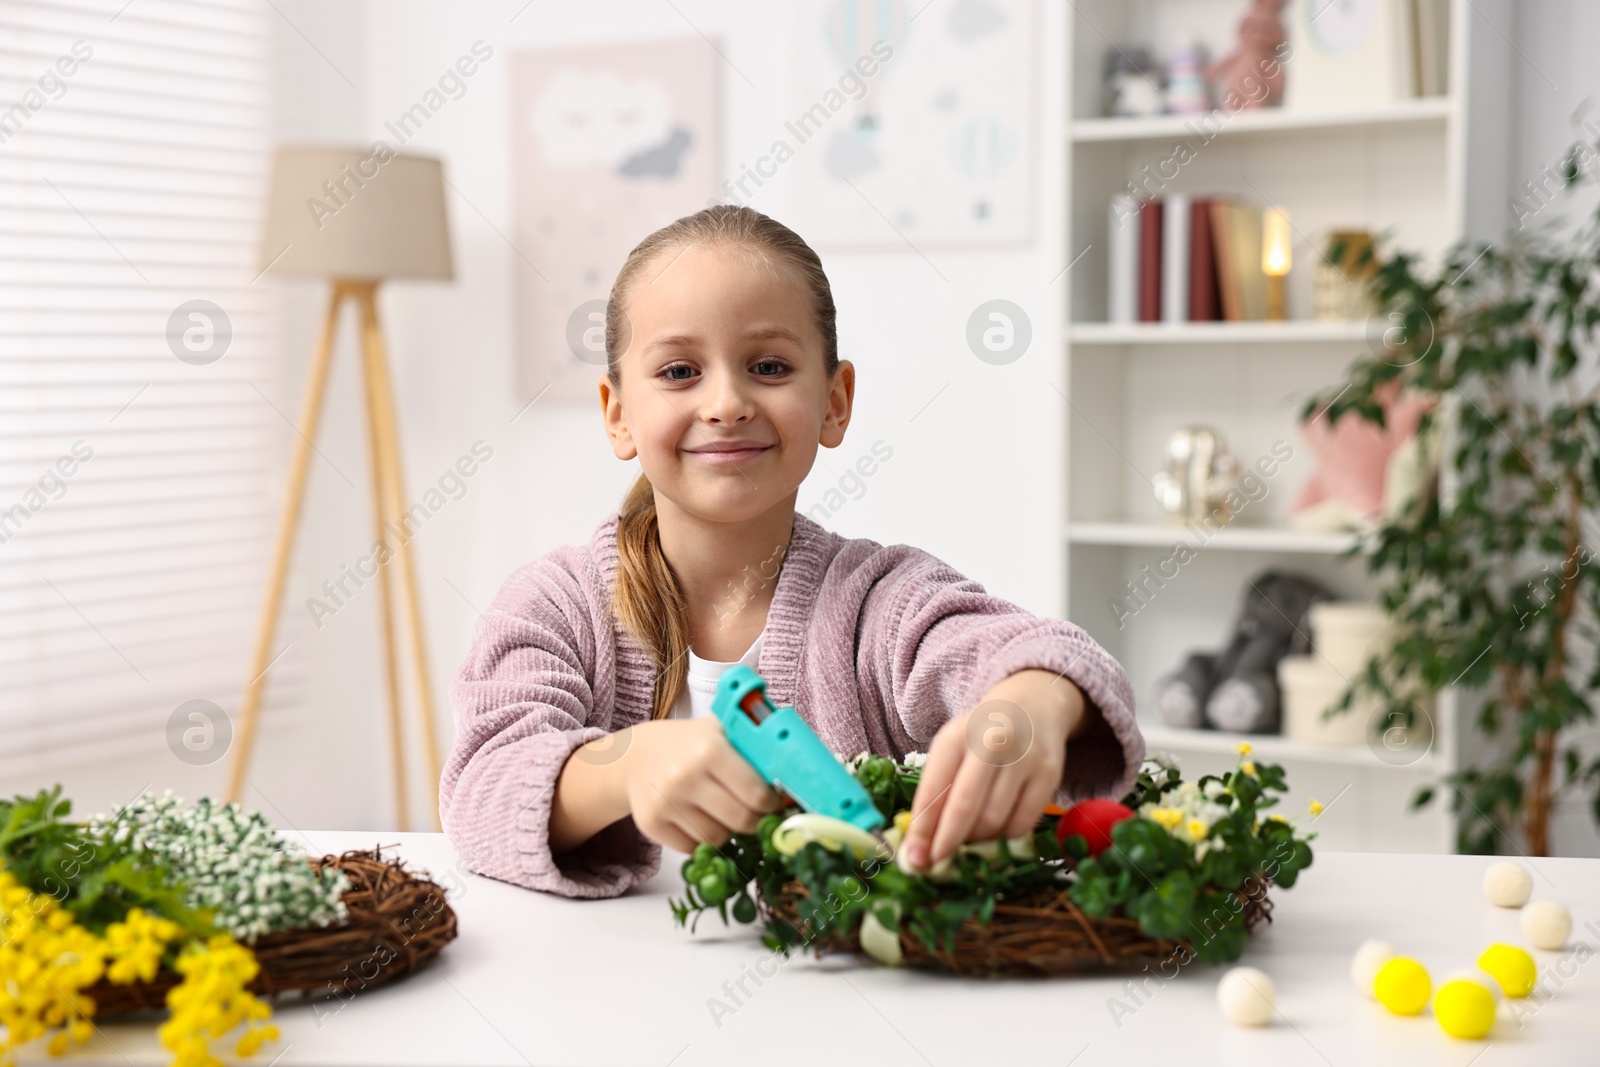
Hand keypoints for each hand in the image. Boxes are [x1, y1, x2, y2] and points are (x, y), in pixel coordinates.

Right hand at [621, 717, 786, 853]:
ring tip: (724, 813)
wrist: (636, 756)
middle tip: (757, 816)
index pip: (756, 794)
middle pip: (740, 821)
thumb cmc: (691, 744)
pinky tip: (701, 820)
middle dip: (755, 822)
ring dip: (729, 832)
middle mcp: (686, 776)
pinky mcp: (651, 824)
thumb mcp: (722, 731)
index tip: (775, 804)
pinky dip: (703, 840)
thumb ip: (756, 748)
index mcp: (710, 749)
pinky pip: (692, 848)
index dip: (772, 804)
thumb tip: (800, 773)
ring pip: (717, 839)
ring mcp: (666, 802)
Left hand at [899, 669, 1089, 871]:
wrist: (1032, 707)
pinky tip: (997, 830)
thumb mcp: (952, 750)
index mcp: (956, 737)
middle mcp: (990, 743)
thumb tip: (920, 845)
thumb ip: (936, 790)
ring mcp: (1023, 758)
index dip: (923, 830)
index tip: (914, 859)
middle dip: (947, 842)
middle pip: (964, 807)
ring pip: (994, 820)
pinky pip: (1023, 824)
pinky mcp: (1049, 774)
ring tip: (970, 837)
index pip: (933, 791)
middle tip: (938, 863)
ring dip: (976, 840)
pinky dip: (1005, 836)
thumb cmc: (981, 736)